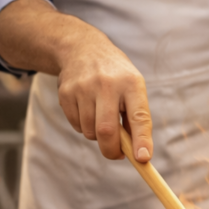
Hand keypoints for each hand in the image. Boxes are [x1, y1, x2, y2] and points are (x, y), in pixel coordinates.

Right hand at [56, 26, 152, 161]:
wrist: (83, 49)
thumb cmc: (116, 77)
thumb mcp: (133, 88)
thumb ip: (136, 118)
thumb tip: (138, 154)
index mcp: (132, 84)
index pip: (139, 116)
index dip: (141, 140)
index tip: (143, 159)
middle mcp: (107, 84)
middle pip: (106, 130)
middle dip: (112, 150)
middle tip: (118, 155)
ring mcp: (83, 88)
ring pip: (90, 132)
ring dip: (98, 136)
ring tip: (102, 118)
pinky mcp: (65, 93)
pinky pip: (76, 125)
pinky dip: (84, 127)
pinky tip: (88, 110)